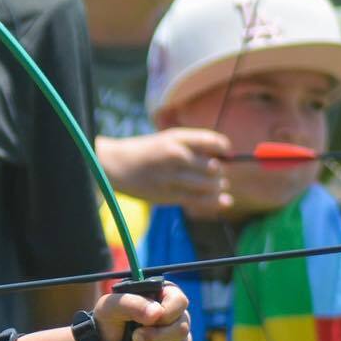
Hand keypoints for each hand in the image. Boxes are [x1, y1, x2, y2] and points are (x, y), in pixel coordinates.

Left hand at [93, 281, 190, 340]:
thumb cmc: (108, 321)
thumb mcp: (110, 307)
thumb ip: (132, 304)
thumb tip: (157, 313)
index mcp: (163, 296)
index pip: (180, 302)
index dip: (166, 314)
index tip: (145, 322)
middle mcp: (175, 316)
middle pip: (182, 328)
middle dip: (156, 338)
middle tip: (134, 338)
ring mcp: (178, 338)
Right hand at [97, 129, 233, 214]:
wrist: (114, 166)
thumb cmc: (145, 152)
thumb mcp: (168, 139)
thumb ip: (194, 144)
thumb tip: (224, 157)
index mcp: (177, 139)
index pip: (214, 142)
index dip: (224, 149)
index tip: (224, 154)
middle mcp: (176, 156)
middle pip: (214, 167)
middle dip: (219, 171)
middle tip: (215, 174)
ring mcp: (171, 177)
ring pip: (209, 185)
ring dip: (217, 186)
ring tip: (216, 186)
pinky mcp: (168, 195)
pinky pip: (198, 200)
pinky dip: (215, 201)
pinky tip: (225, 201)